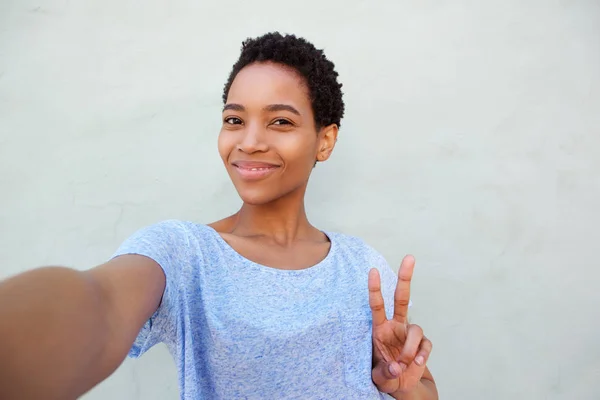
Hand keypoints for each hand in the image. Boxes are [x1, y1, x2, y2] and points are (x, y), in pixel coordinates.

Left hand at [369, 255, 432, 394]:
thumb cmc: (386, 375)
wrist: (402, 385)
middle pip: (402, 298)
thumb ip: (385, 373)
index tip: (372, 270)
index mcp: (379, 328)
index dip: (375, 288)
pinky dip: (421, 354)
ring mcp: (410, 333)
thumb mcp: (379, 377)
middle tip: (409, 257)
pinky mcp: (423, 344)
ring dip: (409, 348)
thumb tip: (396, 368)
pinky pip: (425, 345)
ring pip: (416, 330)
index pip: (376, 305)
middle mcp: (395, 326)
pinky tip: (415, 363)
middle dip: (405, 277)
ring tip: (404, 363)